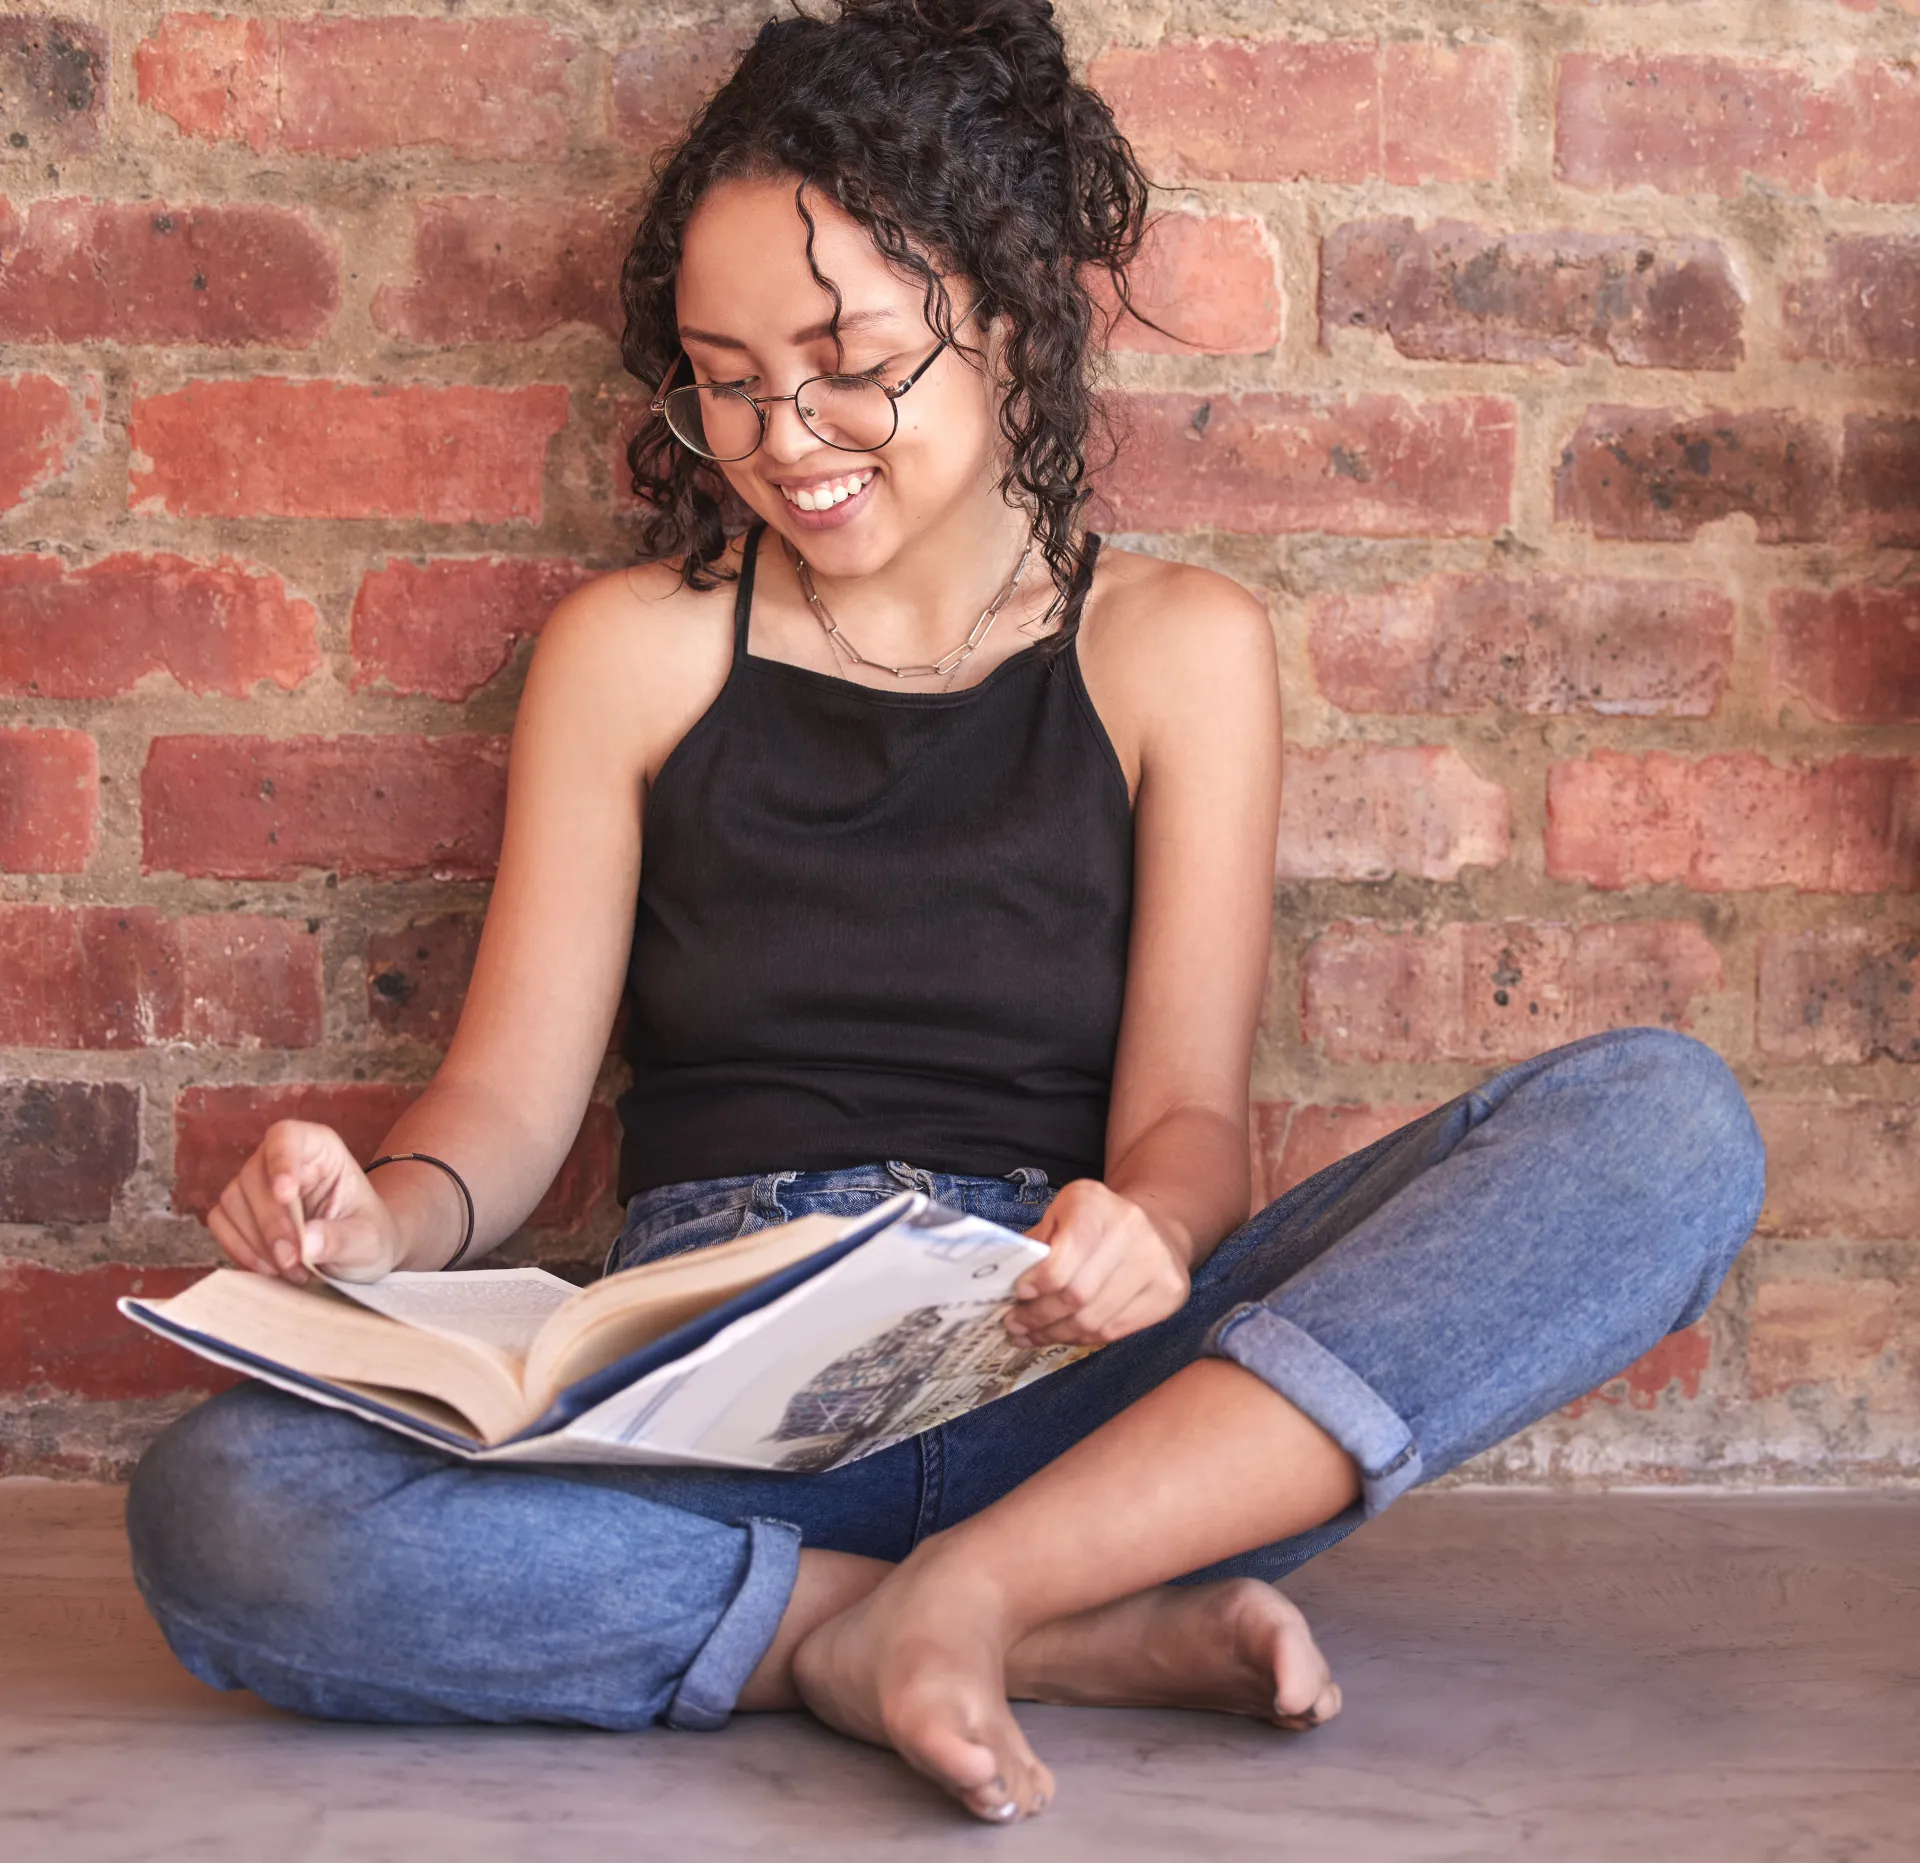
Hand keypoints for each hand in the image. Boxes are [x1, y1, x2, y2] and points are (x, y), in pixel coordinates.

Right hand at [205, 1121, 401, 1284]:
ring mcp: (256, 1183)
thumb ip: (342, 1239)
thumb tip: (306, 1243)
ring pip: (233, 1201)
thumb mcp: (369, 1240)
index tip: (286, 1195)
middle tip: (292, 1259)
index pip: (287, 1137)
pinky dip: (239, 1249)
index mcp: (320, 1149)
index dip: (281, 1161)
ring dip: (256, 1241)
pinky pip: (221, 1223)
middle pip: (255, 1177)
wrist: (356, 1253)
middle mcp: (281, 1158)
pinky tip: (269, 1269)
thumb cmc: (368, 1236)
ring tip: (291, 1269)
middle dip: (271, 1223)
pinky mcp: (239, 1211)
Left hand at [1006, 1179, 1190, 1348]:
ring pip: (1095, 1320)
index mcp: (1095, 1204)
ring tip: (1031, 1336)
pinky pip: (1115, 1331)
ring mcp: (1157, 1263)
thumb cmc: (1095, 1221)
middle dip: (1039, 1317)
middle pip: (1078, 1294)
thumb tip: (1002, 1281)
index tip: (1018, 1295)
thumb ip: (1037, 1242)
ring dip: (1056, 1334)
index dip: (1038, 1283)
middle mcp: (1132, 1229)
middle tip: (1014, 1325)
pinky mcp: (1170, 1293)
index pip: (1064, 1257)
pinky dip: (1082, 1339)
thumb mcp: (1061, 1214)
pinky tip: (1063, 1336)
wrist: (1157, 1225)